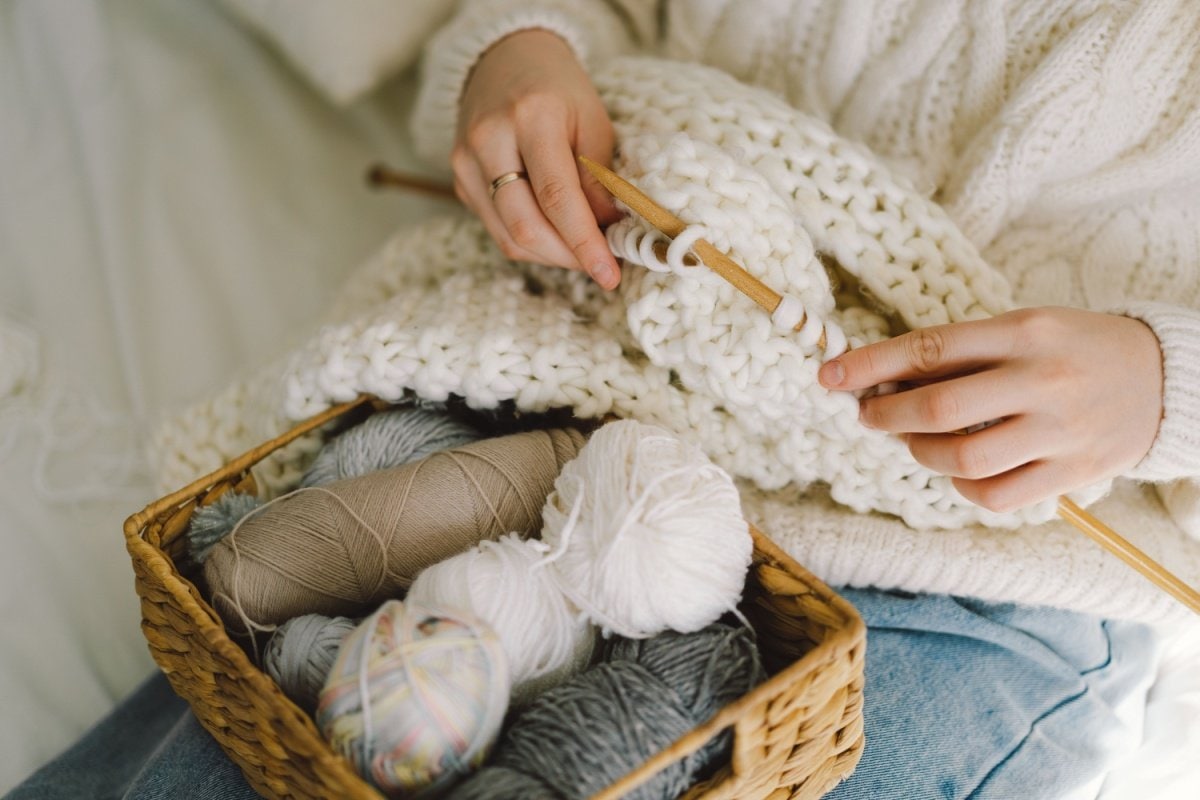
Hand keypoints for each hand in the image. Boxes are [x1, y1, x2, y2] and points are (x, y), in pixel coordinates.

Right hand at [453, 29, 621, 288]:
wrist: (504, 61)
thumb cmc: (558, 91)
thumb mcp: (593, 119)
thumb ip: (599, 177)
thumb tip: (608, 230)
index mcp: (531, 117)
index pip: (557, 197)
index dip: (584, 243)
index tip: (610, 274)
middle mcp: (489, 141)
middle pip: (525, 226)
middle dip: (567, 257)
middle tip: (601, 265)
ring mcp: (466, 163)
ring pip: (508, 237)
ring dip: (551, 256)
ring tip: (581, 251)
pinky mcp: (460, 182)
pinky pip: (497, 230)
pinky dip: (531, 243)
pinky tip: (555, 236)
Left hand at [817, 307, 1164, 512]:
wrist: (1165, 379)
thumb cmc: (1073, 348)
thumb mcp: (1022, 328)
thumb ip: (960, 354)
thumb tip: (882, 377)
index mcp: (1024, 332)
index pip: (931, 347)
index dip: (872, 365)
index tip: (830, 375)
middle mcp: (1042, 379)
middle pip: (940, 407)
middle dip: (887, 415)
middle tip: (869, 414)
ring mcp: (1059, 430)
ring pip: (963, 457)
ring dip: (921, 452)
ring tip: (918, 440)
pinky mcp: (1072, 472)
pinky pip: (995, 494)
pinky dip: (962, 485)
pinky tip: (961, 469)